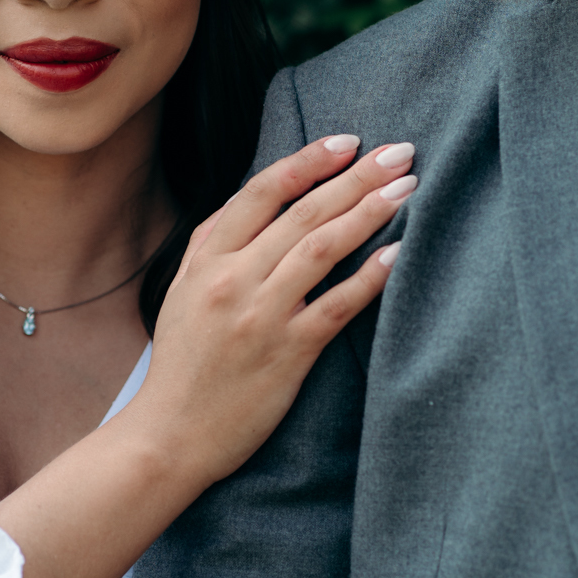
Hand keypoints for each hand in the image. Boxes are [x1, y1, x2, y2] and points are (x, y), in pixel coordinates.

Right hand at [133, 135, 415, 490]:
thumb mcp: (181, 292)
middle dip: (357, 177)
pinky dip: (370, 276)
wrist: (170, 436)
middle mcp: (234, 280)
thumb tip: (253, 199)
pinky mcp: (288, 354)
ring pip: (323, 248)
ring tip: (408, 188)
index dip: (308, 161)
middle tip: (400, 153)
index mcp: (208, 260)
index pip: (262, 192)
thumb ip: (212, 243)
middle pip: (304, 213)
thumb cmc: (183, 364)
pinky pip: (337, 306)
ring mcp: (261, 316)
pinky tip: (398, 252)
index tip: (348, 142)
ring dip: (370, 212)